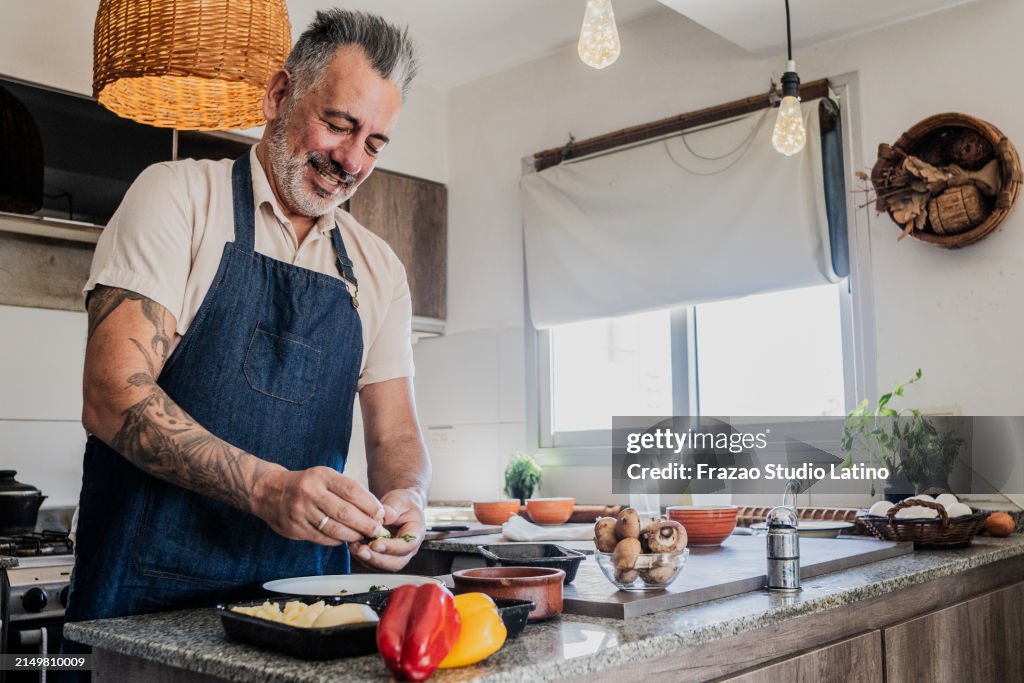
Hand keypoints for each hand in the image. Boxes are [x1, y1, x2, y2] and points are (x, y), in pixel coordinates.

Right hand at [252, 465, 384, 544]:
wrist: (268, 491)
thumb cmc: (305, 484)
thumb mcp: (324, 476)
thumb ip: (346, 489)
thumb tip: (374, 509)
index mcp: (321, 476)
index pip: (351, 491)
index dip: (369, 504)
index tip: (381, 514)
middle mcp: (310, 493)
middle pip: (344, 512)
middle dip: (365, 524)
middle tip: (377, 530)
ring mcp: (301, 512)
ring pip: (334, 529)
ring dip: (353, 535)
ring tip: (363, 537)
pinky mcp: (295, 528)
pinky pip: (322, 538)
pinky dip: (336, 541)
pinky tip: (344, 539)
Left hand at [348, 488, 425, 570]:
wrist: (400, 506)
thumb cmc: (403, 503)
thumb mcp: (399, 500)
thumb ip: (392, 509)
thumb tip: (382, 517)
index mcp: (416, 533)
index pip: (406, 546)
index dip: (391, 547)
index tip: (375, 543)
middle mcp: (408, 548)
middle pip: (395, 562)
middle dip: (377, 559)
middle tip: (362, 551)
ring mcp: (396, 554)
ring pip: (383, 566)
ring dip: (367, 559)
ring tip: (354, 547)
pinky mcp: (383, 555)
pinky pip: (373, 562)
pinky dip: (362, 557)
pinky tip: (354, 546)